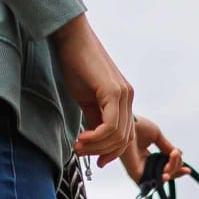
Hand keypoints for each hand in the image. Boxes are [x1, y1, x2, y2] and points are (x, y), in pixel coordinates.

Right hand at [52, 13, 135, 165]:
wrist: (70, 37)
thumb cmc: (75, 64)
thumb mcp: (86, 98)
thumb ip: (94, 118)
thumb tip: (93, 140)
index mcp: (124, 100)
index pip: (125, 136)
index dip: (111, 153)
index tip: (94, 160)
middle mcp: (128, 98)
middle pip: (122, 140)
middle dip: (101, 152)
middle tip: (79, 152)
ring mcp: (123, 94)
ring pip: (117, 136)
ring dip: (96, 147)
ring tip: (77, 146)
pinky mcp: (113, 91)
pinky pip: (110, 126)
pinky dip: (96, 138)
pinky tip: (81, 138)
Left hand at [117, 116, 185, 183]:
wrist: (126, 121)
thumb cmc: (136, 126)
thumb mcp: (157, 136)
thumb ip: (167, 147)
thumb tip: (178, 155)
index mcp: (147, 157)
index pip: (164, 167)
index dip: (177, 166)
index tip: (186, 165)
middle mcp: (143, 165)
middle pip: (166, 174)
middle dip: (177, 168)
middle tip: (178, 154)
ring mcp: (140, 170)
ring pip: (163, 177)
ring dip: (173, 168)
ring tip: (175, 155)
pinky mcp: (136, 174)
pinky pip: (154, 180)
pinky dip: (165, 175)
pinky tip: (168, 170)